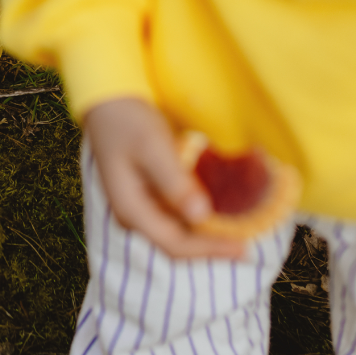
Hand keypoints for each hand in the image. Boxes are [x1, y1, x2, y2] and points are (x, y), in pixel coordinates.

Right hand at [82, 95, 246, 260]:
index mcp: (131, 210)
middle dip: (211, 246)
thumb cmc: (128, 121)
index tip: (243, 248)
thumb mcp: (153, 147)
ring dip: (208, 234)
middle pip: (177, 244)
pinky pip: (177, 217)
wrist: (108, 104)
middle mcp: (134, 216)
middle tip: (248, 245)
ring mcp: (140, 208)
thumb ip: (175, 183)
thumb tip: (201, 215)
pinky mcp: (149, 197)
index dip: (210, 250)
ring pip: (178, 232)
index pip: (174, 244)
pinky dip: (200, 218)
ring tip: (240, 231)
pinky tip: (221, 212)